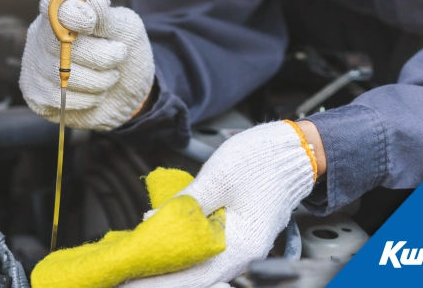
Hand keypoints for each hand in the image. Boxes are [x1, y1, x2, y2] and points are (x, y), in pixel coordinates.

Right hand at [20, 0, 154, 130]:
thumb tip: (96, 0)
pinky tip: (97, 94)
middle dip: (100, 54)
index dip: (70, 14)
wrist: (131, 92)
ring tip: (111, 77)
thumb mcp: (124, 29)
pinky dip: (89, 98)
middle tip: (120, 55)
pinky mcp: (37, 95)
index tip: (91, 23)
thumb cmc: (124, 53)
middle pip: (60, 43)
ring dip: (99, 79)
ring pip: (63, 75)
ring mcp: (36, 66)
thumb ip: (108, 17)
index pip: (51, 4)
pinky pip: (61, 97)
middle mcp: (42, 36)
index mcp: (61, 13)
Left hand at [122, 121, 316, 287]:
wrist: (296, 148)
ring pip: (200, 265)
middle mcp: (243, 254)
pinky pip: (207, 251)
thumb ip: (185, 203)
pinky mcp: (238, 234)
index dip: (158, 283)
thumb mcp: (217, 177)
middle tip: (126, 277)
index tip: (129, 284)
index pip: (192, 278)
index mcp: (241, 246)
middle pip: (194, 277)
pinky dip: (184, 251)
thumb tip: (151, 222)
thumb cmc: (263, 160)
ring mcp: (242, 245)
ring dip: (170, 266)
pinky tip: (163, 245)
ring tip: (139, 265)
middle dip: (159, 277)